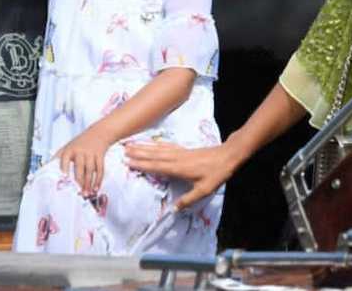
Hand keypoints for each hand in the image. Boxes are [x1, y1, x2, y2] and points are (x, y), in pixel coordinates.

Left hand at [56, 125, 114, 195]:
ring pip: (90, 170)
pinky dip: (98, 180)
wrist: (98, 133)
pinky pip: (100, 169)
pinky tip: (96, 188)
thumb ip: (57, 158)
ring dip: (89, 183)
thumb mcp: (67, 147)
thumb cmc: (80, 143)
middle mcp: (80, 151)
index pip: (65, 159)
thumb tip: (44, 170)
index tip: (63, 179)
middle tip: (78, 193)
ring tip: (86, 194)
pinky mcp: (100, 156)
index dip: (64, 169)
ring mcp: (91, 153)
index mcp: (70, 150)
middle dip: (79, 182)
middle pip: (80, 168)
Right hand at [124, 141, 238, 210]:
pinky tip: (153, 142)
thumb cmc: (216, 173)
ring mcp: (181, 152)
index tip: (128, 162)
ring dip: (145, 147)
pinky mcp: (185, 149)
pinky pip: (168, 146)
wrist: (228, 155)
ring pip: (159, 149)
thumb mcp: (204, 190)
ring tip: (132, 144)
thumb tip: (173, 210)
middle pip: (154, 155)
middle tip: (123, 150)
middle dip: (138, 153)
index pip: (156, 166)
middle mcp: (177, 158)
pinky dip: (158, 144)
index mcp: (179, 168)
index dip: (141, 164)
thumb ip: (188, 200)